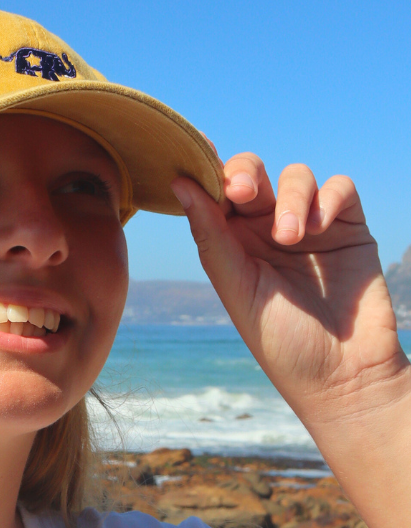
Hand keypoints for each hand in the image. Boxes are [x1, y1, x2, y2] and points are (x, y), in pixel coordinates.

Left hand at [171, 156, 408, 426]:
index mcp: (231, 244)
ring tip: (290, 236)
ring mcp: (310, 225)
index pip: (214, 193)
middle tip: (241, 191)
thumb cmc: (281, 342)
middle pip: (251, 174)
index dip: (206, 170)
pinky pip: (339, 187)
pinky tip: (318, 228)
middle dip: (244, 173)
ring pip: (296, 176)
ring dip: (290, 196)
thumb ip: (211, 235)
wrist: (343, 374)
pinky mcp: (348, 227)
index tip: (200, 154)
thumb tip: (179, 183)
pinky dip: (327, 197)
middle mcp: (266, 229)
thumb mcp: (238, 288)